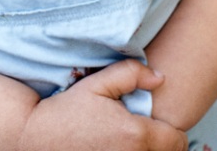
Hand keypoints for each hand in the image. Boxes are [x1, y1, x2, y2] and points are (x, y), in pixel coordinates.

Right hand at [15, 59, 187, 150]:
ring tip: (130, 140)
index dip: (173, 130)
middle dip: (164, 143)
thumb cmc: (68, 109)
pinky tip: (119, 148)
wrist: (38, 138)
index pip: (178, 140)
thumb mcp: (98, 83)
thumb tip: (160, 78)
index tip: (159, 122)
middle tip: (148, 131)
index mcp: (135, 134)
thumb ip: (132, 74)